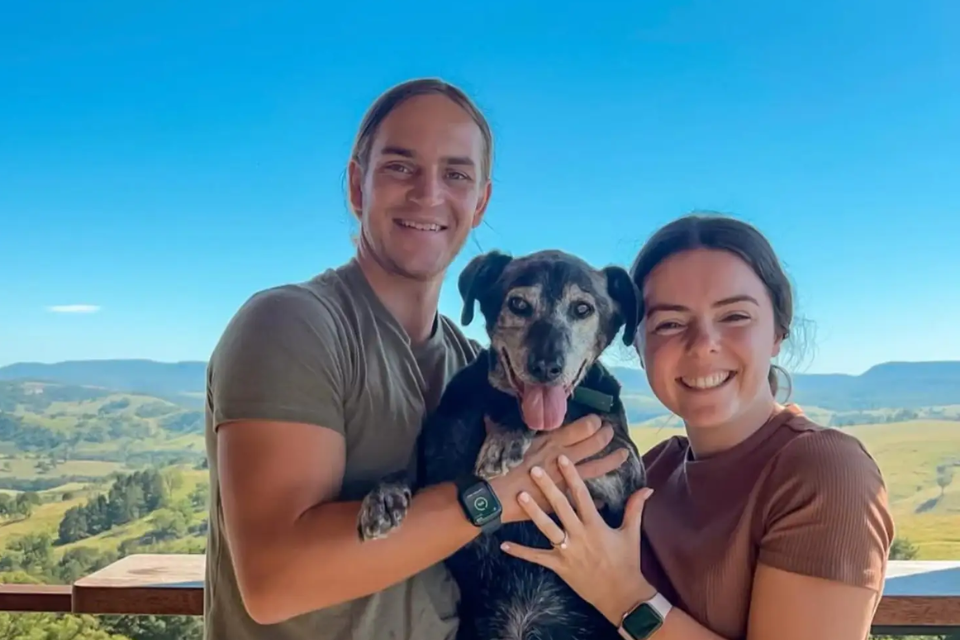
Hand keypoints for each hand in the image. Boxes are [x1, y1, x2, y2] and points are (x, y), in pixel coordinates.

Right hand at [489, 415, 627, 523]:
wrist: (493, 498)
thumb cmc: (497, 466)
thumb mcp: (504, 441)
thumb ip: (509, 429)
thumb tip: (493, 414)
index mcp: (551, 441)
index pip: (584, 427)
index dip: (594, 422)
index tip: (597, 421)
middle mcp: (563, 458)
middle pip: (594, 444)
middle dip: (607, 436)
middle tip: (611, 432)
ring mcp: (565, 479)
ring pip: (596, 468)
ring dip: (612, 461)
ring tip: (623, 455)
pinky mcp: (563, 498)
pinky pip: (586, 496)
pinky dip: (597, 495)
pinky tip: (607, 494)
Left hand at [499, 453, 655, 625]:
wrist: (622, 595)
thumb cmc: (627, 562)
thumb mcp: (631, 533)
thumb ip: (635, 508)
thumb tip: (647, 488)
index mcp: (596, 525)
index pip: (582, 495)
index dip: (572, 476)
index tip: (562, 459)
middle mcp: (580, 535)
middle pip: (561, 507)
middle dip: (548, 487)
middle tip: (535, 469)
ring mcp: (568, 551)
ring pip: (547, 528)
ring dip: (533, 512)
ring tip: (520, 496)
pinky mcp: (559, 566)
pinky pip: (537, 557)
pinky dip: (520, 551)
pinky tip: (504, 544)